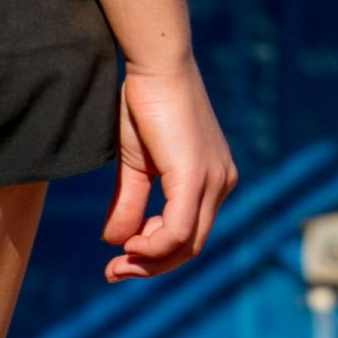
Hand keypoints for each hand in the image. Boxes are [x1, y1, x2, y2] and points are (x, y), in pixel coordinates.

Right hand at [104, 48, 235, 279]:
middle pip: (192, 246)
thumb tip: (115, 242)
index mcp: (214, 178)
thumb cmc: (145, 103)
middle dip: (151, 265)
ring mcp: (214, 181)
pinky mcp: (196, 176)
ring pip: (187, 244)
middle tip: (115, 273)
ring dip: (149, 261)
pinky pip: (179, 230)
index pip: (191, 233)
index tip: (120, 261)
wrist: (155, 64)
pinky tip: (129, 245)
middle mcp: (222, 182)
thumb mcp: (137, 163)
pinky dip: (153, 246)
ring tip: (118, 263)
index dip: (155, 255)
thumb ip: (131, 202)